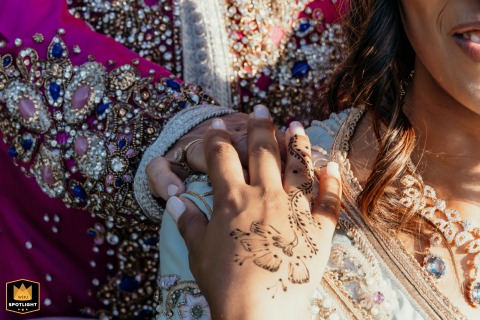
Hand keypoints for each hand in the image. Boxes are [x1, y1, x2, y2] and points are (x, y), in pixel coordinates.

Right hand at [166, 106, 341, 318]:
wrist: (259, 313)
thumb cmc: (224, 282)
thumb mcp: (198, 251)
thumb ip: (188, 221)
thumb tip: (174, 199)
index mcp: (233, 199)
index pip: (222, 156)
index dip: (217, 137)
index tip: (217, 124)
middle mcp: (265, 195)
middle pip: (262, 150)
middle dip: (260, 125)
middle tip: (261, 108)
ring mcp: (295, 209)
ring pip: (297, 166)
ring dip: (296, 142)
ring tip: (295, 124)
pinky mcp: (319, 228)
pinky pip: (329, 199)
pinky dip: (333, 180)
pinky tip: (332, 164)